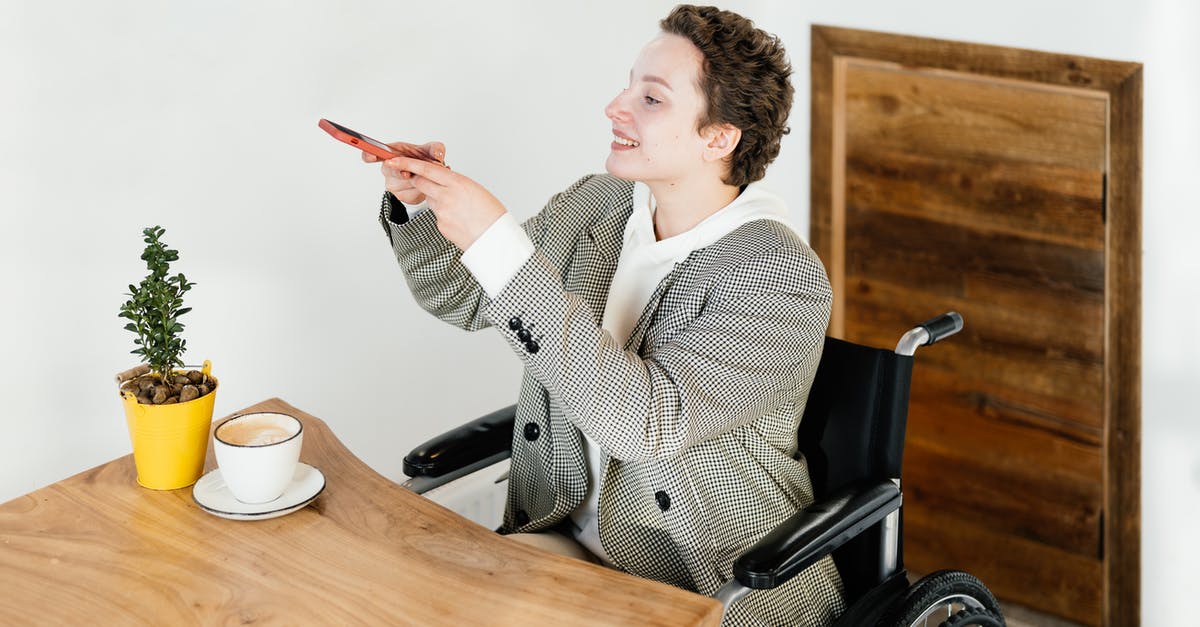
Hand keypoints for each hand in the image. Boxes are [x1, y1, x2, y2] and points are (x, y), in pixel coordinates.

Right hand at [363, 141, 445, 204]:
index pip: (373, 153)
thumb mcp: (432, 149)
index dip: (369, 154)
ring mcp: (392, 184)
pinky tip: (426, 184)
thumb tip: (437, 156)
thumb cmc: (424, 159)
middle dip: (403, 171)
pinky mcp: (401, 196)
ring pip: (404, 183)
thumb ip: (436, 148)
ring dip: (418, 180)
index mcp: (391, 153)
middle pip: (390, 171)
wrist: (430, 176)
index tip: (372, 155)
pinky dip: (422, 190)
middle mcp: (388, 168)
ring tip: (427, 175)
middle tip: (409, 173)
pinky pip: (412, 195)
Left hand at [384, 156, 506, 250]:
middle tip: (421, 178)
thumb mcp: (476, 190)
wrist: (496, 239)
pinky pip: (437, 216)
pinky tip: (459, 220)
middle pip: (420, 183)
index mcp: (458, 183)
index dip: (408, 164)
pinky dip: (445, 215)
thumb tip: (445, 182)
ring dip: (437, 199)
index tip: (395, 160)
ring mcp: (442, 212)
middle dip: (418, 180)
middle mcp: (447, 196)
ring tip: (458, 207)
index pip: (426, 169)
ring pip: (430, 200)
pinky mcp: (441, 226)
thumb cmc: (492, 215)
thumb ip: (457, 184)